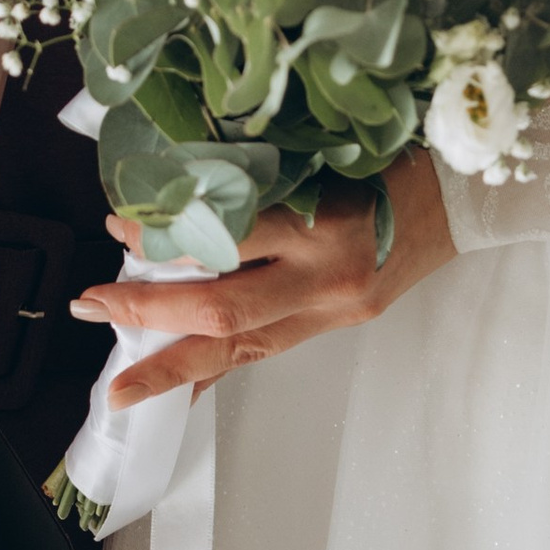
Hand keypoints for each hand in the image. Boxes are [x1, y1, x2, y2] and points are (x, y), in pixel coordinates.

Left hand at [69, 149, 457, 408]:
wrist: (456, 198)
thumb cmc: (385, 160)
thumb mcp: (317, 158)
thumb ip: (255, 186)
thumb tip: (176, 207)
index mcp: (318, 220)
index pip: (226, 236)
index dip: (165, 239)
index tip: (118, 226)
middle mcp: (324, 275)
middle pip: (224, 310)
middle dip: (150, 314)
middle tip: (92, 307)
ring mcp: (332, 309)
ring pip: (241, 349)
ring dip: (173, 363)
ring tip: (121, 381)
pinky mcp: (337, 328)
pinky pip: (265, 354)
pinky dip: (218, 372)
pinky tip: (179, 391)